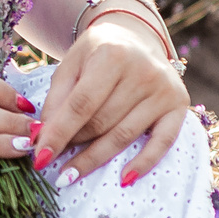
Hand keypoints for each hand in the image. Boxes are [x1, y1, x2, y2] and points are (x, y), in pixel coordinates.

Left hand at [33, 19, 188, 187]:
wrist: (137, 38)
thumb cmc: (98, 53)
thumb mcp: (71, 64)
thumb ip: (57, 98)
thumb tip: (42, 136)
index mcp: (112, 55)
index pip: (81, 104)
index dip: (59, 133)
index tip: (39, 157)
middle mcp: (143, 71)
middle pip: (102, 122)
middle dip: (74, 144)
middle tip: (52, 160)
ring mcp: (164, 90)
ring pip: (124, 135)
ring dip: (95, 158)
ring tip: (71, 173)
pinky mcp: (179, 106)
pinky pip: (162, 142)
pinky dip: (143, 163)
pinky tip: (124, 179)